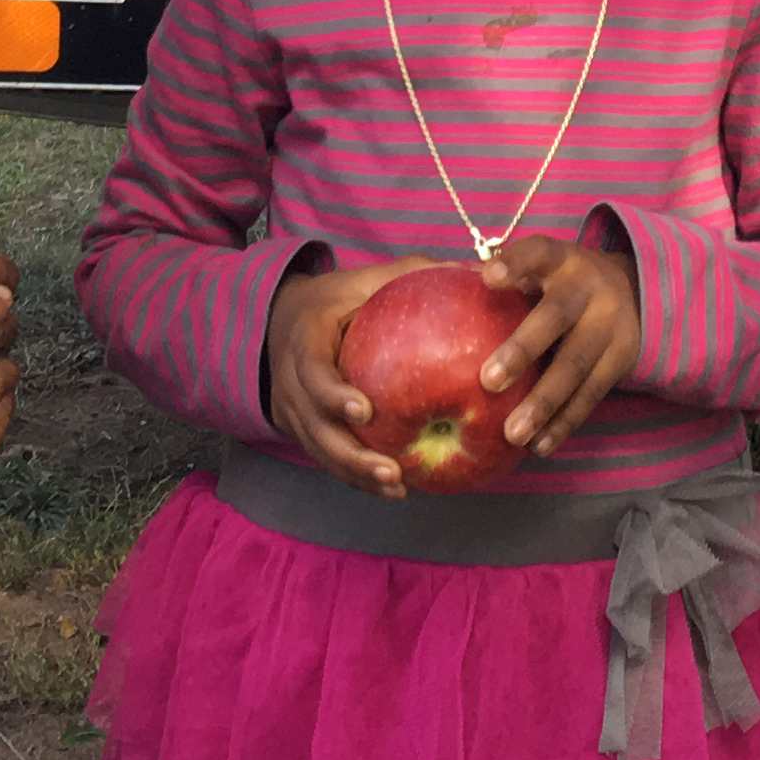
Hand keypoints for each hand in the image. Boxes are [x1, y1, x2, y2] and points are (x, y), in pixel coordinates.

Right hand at [265, 255, 439, 496]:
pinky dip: (358, 479)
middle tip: (392, 471)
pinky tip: (397, 490)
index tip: (366, 410)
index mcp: (304, 342)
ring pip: (322, 454)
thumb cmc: (336, 300)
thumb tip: (479, 270)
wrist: (280, 323)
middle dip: (352, 456)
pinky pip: (329, 461)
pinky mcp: (304, 433)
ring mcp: (294, 414)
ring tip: (399, 488)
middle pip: (316, 430)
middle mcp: (292, 384)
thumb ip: (413, 273)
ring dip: (358, 476)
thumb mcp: (364, 280)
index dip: (334, 395)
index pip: (313, 374)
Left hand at [481, 234, 641, 458]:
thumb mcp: (540, 270)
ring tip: (512, 433)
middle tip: (487, 382)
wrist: (635, 292)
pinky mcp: (620, 360)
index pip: (538, 253)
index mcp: (560, 260)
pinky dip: (564, 423)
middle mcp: (588, 289)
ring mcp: (610, 325)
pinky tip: (539, 446)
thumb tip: (433, 299)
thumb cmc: (559, 284)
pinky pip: (591, 395)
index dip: (515, 264)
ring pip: (575, 365)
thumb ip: (501, 282)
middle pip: (556, 317)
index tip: (487, 277)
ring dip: (544, 402)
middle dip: (523, 349)